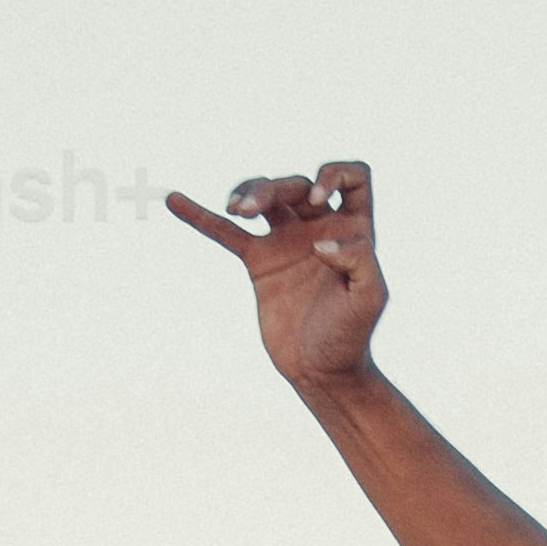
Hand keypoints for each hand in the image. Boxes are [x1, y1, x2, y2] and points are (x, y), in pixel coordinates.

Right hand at [167, 157, 387, 395]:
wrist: (321, 370)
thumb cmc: (352, 335)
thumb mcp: (370, 298)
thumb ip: (359, 260)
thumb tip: (322, 242)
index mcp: (353, 229)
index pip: (353, 178)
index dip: (334, 175)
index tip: (316, 200)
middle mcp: (319, 227)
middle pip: (295, 184)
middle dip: (272, 189)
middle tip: (251, 212)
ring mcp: (286, 241)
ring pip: (264, 198)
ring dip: (247, 194)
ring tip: (235, 211)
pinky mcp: (259, 261)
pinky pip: (226, 231)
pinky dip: (201, 216)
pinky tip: (175, 201)